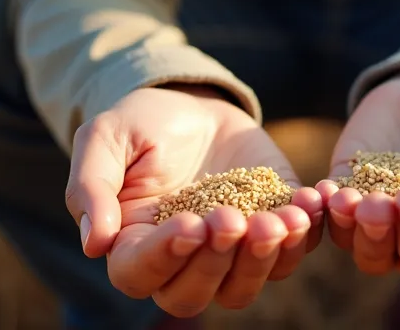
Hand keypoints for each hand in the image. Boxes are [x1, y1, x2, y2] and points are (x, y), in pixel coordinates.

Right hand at [66, 85, 323, 316]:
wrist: (193, 107)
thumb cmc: (140, 124)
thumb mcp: (105, 138)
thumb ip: (91, 186)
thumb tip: (94, 243)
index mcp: (131, 245)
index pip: (138, 273)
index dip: (164, 256)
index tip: (190, 224)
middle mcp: (180, 263)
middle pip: (192, 294)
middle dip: (216, 261)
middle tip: (231, 218)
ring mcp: (228, 253)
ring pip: (243, 286)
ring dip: (264, 259)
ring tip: (281, 218)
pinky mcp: (271, 231)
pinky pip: (291, 253)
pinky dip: (303, 234)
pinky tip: (308, 200)